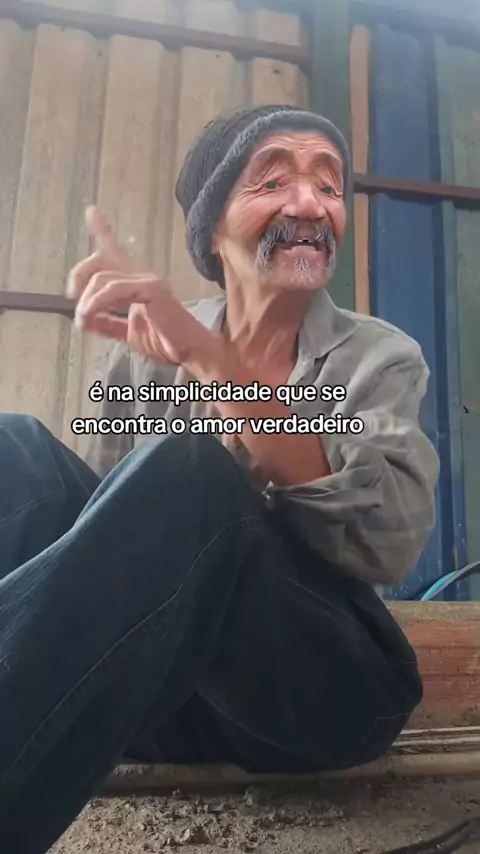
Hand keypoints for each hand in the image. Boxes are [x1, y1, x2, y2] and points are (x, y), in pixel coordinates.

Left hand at [68, 206, 220, 367]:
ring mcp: (148, 280)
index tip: (91, 211)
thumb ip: (107, 323)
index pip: (116, 251)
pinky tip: (92, 317)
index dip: (102, 229)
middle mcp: (142, 275)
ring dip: (86, 303)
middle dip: (79, 277)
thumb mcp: (127, 332)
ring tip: (84, 322)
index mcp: (136, 282)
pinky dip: (98, 304)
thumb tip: (85, 319)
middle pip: (101, 259)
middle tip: (75, 304)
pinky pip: (116, 290)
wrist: (191, 352)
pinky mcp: (153, 290)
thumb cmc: (165, 342)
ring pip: (103, 278)